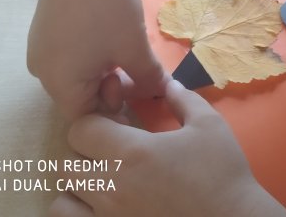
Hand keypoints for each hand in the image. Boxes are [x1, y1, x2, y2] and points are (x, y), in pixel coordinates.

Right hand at [27, 0, 166, 118]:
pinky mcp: (42, 30)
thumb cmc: (109, 8)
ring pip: (75, 75)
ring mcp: (38, 49)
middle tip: (136, 69)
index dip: (117, 114)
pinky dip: (90, 55)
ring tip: (124, 49)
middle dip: (111, 90)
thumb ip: (147, 79)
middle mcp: (41, 72)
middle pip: (80, 97)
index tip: (140, 97)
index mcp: (59, 84)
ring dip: (103, 71)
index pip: (87, 118)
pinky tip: (108, 35)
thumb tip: (159, 93)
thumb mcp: (134, 47)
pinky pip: (68, 56)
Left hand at [49, 80, 285, 216]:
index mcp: (131, 152)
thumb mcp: (208, 123)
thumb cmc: (221, 171)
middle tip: (113, 149)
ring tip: (104, 179)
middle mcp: (111, 186)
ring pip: (63, 198)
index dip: (95, 120)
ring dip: (78, 185)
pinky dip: (78, 211)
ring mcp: (109, 215)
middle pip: (67, 162)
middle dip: (86, 150)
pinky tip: (104, 203)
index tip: (117, 122)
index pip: (81, 128)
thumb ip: (182, 98)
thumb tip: (167, 82)